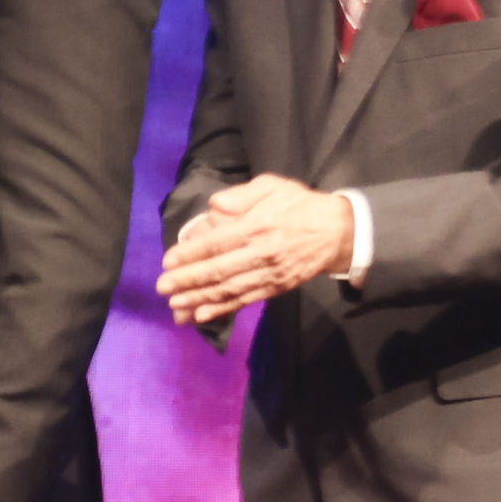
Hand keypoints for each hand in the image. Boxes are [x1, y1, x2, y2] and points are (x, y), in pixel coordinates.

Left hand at [156, 173, 354, 323]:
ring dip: (199, 299)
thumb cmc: (299, 205)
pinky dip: (222, 309)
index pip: (218, 242)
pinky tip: (200, 315)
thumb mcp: (274, 186)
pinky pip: (246, 300)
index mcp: (258, 226)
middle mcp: (262, 252)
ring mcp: (270, 273)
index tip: (167, 261)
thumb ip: (243, 194)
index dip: (191, 253)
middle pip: (219, 269)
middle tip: (161, 287)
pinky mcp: (277, 287)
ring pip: (230, 289)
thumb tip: (215, 204)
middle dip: (187, 280)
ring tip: (174, 306)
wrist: (339, 231)